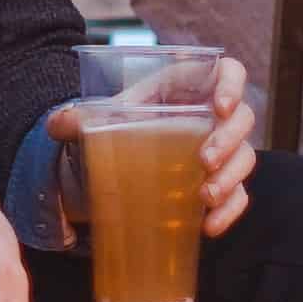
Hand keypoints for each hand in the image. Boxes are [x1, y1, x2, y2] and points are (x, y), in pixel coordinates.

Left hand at [42, 51, 266, 238]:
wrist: (127, 151)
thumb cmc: (127, 123)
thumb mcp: (106, 116)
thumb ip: (79, 118)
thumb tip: (56, 125)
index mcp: (193, 87)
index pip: (230, 73)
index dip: (233, 86)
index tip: (220, 107)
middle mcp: (215, 116)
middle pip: (243, 119)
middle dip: (229, 141)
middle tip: (204, 160)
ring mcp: (224, 150)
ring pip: (246, 158)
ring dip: (231, 178)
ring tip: (204, 197)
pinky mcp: (223, 182)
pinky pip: (240, 196)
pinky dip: (229, 212)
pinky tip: (209, 228)